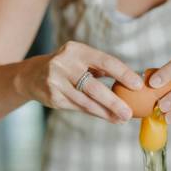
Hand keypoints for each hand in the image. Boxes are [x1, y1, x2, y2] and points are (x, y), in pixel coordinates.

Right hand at [16, 41, 143, 122]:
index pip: (105, 61)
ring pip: (86, 101)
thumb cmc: (67, 67)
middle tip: (129, 114)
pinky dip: (95, 113)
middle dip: (114, 102)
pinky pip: (79, 107)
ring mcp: (56, 82)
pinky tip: (108, 117)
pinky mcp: (53, 97)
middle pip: (94, 87)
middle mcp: (64, 64)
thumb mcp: (81, 59)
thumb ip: (101, 68)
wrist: (32, 76)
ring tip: (121, 119)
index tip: (138, 85)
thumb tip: (132, 81)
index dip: (123, 73)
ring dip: (106, 112)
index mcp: (76, 50)